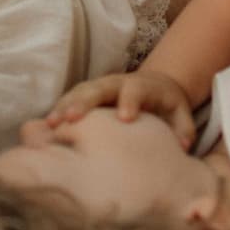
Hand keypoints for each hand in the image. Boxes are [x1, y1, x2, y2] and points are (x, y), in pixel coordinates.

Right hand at [46, 71, 195, 146]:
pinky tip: (45, 128)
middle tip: (71, 118)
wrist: (155, 86)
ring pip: (79, 92)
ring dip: (64, 106)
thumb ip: (184, 129)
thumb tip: (181, 146)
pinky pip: (70, 100)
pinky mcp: (87, 95)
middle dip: (84, 102)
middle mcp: (117, 83)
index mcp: (143, 86)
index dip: (129, 101)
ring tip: (50, 124)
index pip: (135, 90)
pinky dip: (58, 111)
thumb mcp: (182, 113)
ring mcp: (98, 87)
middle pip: (98, 88)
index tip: (124, 118)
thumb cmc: (168, 105)